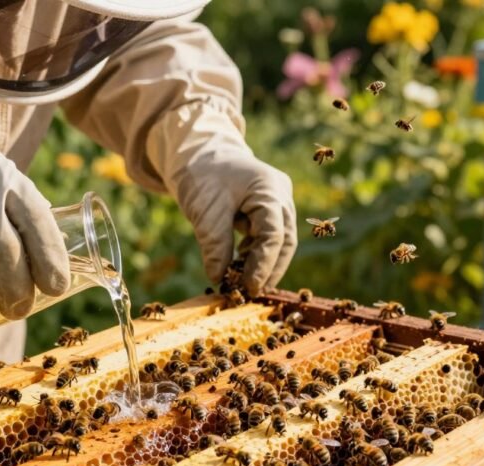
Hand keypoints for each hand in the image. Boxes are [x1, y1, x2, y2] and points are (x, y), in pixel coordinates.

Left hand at [173, 152, 296, 296]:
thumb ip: (214, 244)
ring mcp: (277, 202)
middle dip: (269, 270)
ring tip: (241, 282)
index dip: (263, 265)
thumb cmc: (202, 175)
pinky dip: (255, 254)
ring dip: (262, 264)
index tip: (248, 287)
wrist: (198, 153)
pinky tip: (238, 265)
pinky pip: (267, 237)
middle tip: (249, 293)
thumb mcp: (204, 210)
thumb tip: (219, 279)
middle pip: (285, 241)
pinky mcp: (267, 210)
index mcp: (269, 189)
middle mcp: (280, 196)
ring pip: (279, 242)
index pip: (274, 235)